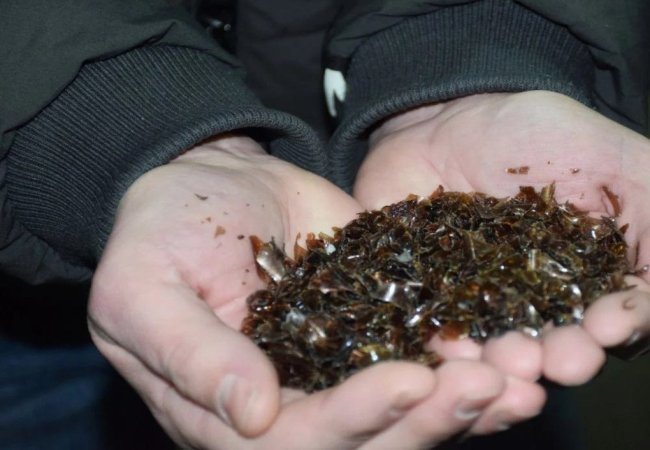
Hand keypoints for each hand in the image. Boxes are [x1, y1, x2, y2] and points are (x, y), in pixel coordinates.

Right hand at [88, 136, 532, 448]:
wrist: (206, 182)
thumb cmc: (158, 233)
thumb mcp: (142, 290)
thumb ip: (189, 352)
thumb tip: (249, 414)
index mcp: (226, 413)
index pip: (295, 442)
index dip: (352, 422)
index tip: (404, 383)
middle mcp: (291, 406)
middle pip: (367, 440)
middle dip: (426, 419)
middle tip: (484, 385)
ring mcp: (337, 368)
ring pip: (406, 410)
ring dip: (463, 402)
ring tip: (519, 379)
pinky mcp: (373, 325)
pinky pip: (422, 354)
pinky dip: (466, 360)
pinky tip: (512, 352)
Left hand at [354, 91, 649, 387]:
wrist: (451, 113)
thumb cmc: (542, 137)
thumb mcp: (622, 166)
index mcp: (584, 280)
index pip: (612, 314)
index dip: (619, 324)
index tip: (610, 325)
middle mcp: (531, 303)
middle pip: (551, 343)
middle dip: (561, 355)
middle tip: (561, 362)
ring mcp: (474, 302)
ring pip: (491, 344)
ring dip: (503, 360)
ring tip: (510, 361)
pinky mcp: (422, 294)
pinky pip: (429, 322)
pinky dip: (438, 338)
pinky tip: (448, 347)